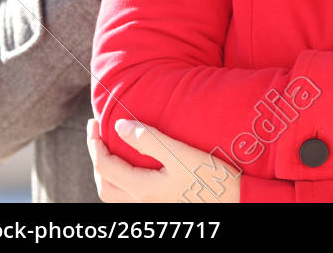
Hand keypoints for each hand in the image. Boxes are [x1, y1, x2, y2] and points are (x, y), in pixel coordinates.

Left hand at [88, 118, 239, 202]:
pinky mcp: (161, 208)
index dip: (94, 144)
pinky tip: (134, 169)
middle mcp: (142, 204)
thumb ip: (150, 140)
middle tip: (97, 135)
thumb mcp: (181, 155)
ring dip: (107, 173)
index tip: (94, 122)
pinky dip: (121, 182)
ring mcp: (151, 210)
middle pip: (104, 185)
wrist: (238, 204)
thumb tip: (119, 126)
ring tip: (111, 150)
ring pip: (115, 196)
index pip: (104, 166)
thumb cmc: (211, 180)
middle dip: (96, 159)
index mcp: (142, 190)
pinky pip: (129, 199)